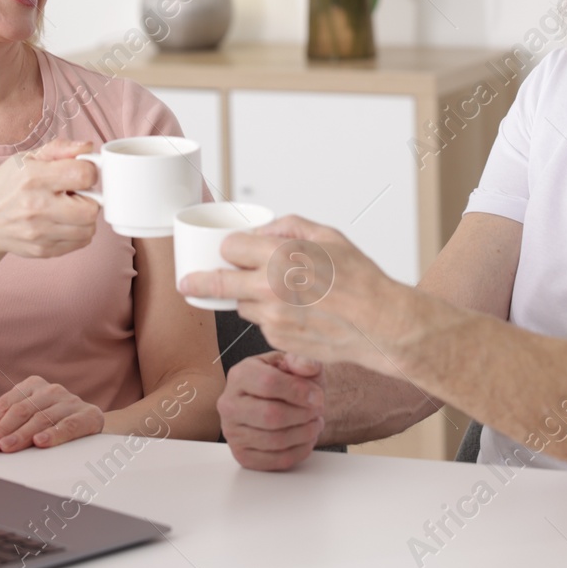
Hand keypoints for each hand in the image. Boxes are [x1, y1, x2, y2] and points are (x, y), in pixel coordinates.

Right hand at [0, 139, 100, 262]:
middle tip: (76, 194)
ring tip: (68, 208)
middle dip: (90, 198)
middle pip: (92, 208)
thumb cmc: (4, 187)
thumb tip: (88, 148)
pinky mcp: (43, 250)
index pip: (84, 174)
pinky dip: (77, 232)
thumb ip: (59, 149)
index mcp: (33, 178)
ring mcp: (40, 232)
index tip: (80, 173)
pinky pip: (80, 243)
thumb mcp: (25, 159)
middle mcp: (37, 207)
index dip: (89, 171)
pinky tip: (62, 222)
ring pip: (89, 228)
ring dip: (84, 217)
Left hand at [0, 376, 103, 452]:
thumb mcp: (26, 414)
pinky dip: (54, 434)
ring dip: (22, 435)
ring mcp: (70, 401)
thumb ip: (1, 412)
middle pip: (21, 411)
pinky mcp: (89, 415)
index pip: (5, 405)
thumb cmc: (52, 420)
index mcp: (32, 385)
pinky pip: (69, 425)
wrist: (91, 424)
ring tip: (6, 447)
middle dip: (1, 430)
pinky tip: (41, 442)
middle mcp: (51, 390)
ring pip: (42, 419)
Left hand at [178, 214, 403, 374]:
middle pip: (218, 283)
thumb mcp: (328, 236)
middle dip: (199, 281)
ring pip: (242, 306)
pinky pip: (261, 325)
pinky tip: (297, 312)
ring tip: (280, 294)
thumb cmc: (360, 279)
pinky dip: (270, 317)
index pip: (230, 248)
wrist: (380, 324)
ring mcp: (273, 318)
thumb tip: (260, 232)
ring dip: (249, 298)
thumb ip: (288, 227)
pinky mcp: (279, 340)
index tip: (229, 250)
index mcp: (281, 257)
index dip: (230, 247)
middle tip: (186, 283)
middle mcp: (271, 289)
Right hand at [218, 351, 324, 470]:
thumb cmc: (288, 383)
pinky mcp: (242, 455)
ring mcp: (232, 432)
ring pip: (276, 440)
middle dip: (303, 415)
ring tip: (315, 423)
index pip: (268, 382)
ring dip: (305, 433)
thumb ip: (303, 359)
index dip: (299, 391)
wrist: (280, 404)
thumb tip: (307, 367)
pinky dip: (300, 451)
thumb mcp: (295, 363)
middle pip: (271, 415)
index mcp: (239, 374)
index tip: (317, 395)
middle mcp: (229, 403)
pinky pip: (276, 460)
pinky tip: (306, 438)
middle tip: (317, 410)